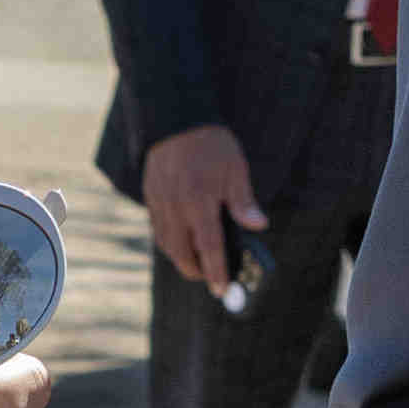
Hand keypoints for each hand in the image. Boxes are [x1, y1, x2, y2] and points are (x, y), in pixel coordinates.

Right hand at [143, 121, 264, 303]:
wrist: (175, 117)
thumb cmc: (209, 143)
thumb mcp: (235, 169)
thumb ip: (243, 202)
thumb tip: (258, 225)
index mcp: (199, 203)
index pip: (209, 248)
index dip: (216, 272)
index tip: (221, 289)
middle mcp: (175, 208)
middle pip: (181, 254)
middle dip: (195, 270)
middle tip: (210, 276)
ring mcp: (159, 203)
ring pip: (166, 244)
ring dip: (181, 258)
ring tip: (196, 260)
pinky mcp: (150, 196)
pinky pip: (157, 228)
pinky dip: (169, 241)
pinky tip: (180, 238)